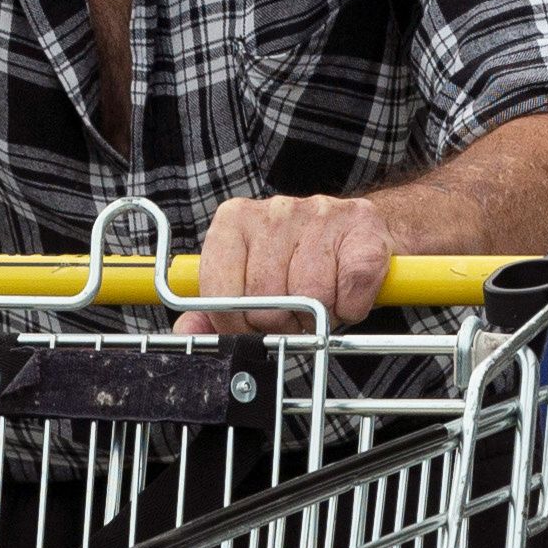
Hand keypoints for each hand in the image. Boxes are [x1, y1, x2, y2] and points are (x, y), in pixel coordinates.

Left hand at [176, 193, 392, 337]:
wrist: (358, 232)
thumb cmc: (297, 262)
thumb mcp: (245, 281)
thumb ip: (210, 310)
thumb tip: (186, 336)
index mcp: (234, 221)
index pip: (220, 290)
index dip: (235, 323)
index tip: (251, 328)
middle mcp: (274, 211)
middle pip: (266, 298)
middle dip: (281, 322)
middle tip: (292, 316)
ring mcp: (320, 214)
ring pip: (312, 295)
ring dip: (319, 316)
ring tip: (320, 303)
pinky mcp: (362, 226)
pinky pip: (351, 288)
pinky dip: (351, 307)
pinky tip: (346, 295)